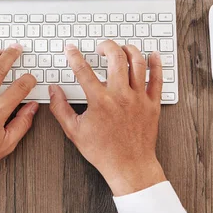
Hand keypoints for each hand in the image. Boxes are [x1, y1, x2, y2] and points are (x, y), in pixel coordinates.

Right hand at [49, 41, 166, 195]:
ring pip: (138, 63)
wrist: (129, 167)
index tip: (71, 49)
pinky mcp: (152, 104)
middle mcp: (120, 95)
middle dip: (106, 46)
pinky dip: (156, 64)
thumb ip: (60, 108)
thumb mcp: (74, 131)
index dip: (74, 56)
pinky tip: (153, 55)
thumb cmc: (103, 151)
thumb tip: (54, 90)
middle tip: (100, 47)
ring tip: (121, 48)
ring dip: (128, 49)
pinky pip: (157, 79)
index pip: (83, 70)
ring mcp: (138, 98)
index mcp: (100, 101)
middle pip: (115, 57)